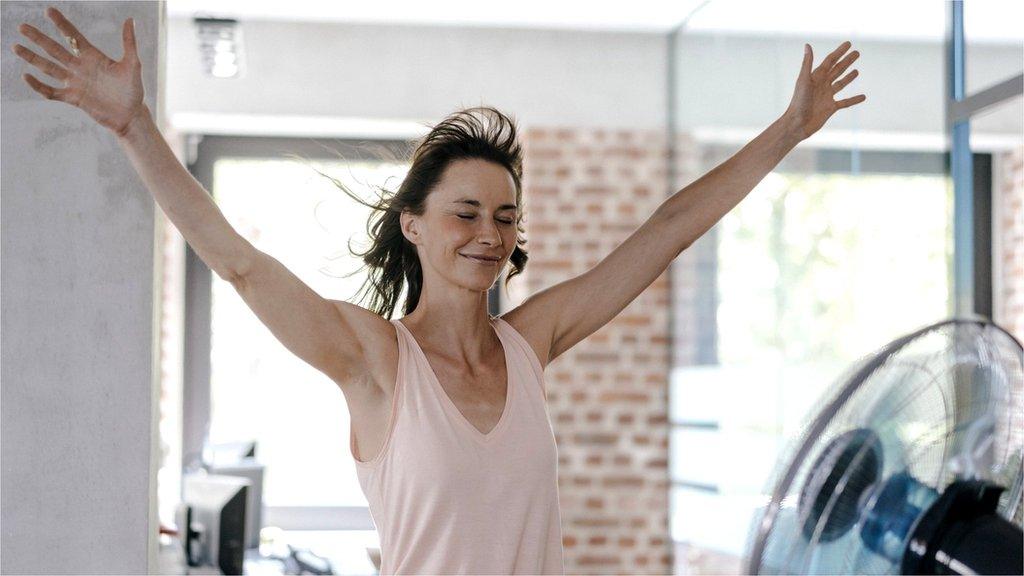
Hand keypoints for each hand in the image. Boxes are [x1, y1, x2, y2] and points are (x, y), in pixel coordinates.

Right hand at [11, 6, 146, 136]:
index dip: (62, 24)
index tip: (49, 11)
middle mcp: (81, 68)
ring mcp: (75, 83)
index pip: (73, 36)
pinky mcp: (73, 99)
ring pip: (49, 68)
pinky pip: (52, 92)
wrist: (131, 116)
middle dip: (39, 38)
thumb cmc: (134, 90)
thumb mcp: (133, 64)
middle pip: (55, 50)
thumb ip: (129, 42)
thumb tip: (130, 19)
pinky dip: (39, 86)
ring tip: (16, 46)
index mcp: (93, 57)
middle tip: (22, 27)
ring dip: (33, 58)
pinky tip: (26, 76)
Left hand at [784, 41, 865, 141]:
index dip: (839, 52)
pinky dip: (854, 99)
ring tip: (857, 70)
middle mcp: (822, 85)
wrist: (797, 124)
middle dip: (847, 61)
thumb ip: (807, 63)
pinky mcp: (830, 108)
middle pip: (837, 70)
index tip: (849, 43)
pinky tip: (863, 97)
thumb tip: (807, 45)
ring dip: (849, 77)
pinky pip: (845, 103)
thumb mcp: (803, 81)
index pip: (830, 61)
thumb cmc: (798, 103)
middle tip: (857, 52)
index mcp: (815, 77)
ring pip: (840, 84)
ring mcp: (826, 96)